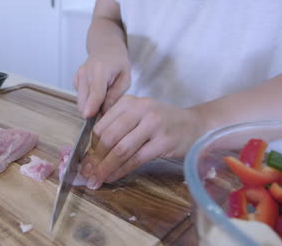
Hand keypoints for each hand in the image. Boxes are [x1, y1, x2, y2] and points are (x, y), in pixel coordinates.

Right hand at [73, 51, 129, 117]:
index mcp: (100, 70)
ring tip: (104, 98)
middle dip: (93, 110)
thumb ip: (115, 95)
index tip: (88, 117)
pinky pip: (80, 97)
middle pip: (84, 100)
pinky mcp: (75, 80)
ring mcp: (78, 76)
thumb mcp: (125, 78)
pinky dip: (88, 99)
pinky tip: (97, 92)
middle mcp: (85, 73)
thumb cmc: (118, 62)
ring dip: (90, 106)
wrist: (105, 48)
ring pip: (81, 101)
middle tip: (106, 110)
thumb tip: (104, 112)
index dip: (92, 106)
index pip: (95, 92)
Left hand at [81, 95, 204, 189]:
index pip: (101, 126)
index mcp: (129, 102)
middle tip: (89, 173)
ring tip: (97, 179)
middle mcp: (140, 109)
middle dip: (96, 159)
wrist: (195, 125)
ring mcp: (153, 125)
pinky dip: (121, 171)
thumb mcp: (138, 116)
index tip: (87, 161)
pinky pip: (135, 159)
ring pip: (121, 150)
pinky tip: (113, 177)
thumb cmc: (163, 123)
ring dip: (106, 168)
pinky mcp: (163, 142)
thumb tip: (92, 154)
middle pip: (108, 137)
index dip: (91, 147)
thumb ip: (117, 128)